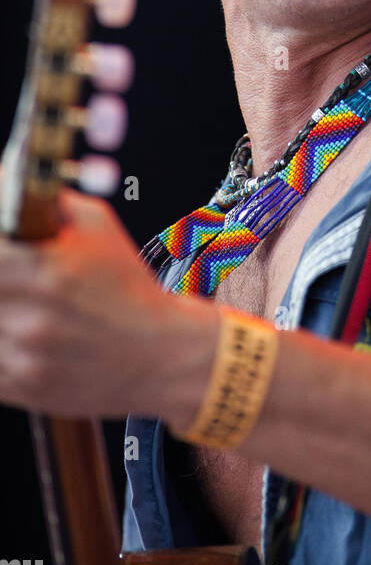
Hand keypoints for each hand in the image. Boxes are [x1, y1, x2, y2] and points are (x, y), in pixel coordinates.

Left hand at [0, 181, 216, 420]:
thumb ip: (49, 201)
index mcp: (50, 272)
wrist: (159, 355)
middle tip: (10, 274)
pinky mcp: (20, 388)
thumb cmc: (127, 288)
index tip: (2, 246)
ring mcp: (25, 357)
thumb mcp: (98, 227)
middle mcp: (34, 318)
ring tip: (16, 299)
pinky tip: (18, 328)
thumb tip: (6, 177)